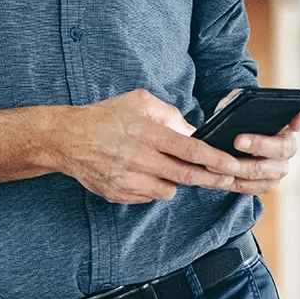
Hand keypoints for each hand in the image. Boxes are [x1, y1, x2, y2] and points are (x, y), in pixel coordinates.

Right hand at [60, 89, 242, 204]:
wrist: (68, 139)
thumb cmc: (106, 117)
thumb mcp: (137, 102)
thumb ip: (168, 113)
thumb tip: (192, 130)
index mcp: (147, 133)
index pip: (189, 149)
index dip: (214, 159)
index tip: (232, 164)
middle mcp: (140, 158)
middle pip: (185, 175)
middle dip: (211, 179)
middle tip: (228, 179)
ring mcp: (129, 180)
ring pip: (169, 189)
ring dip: (177, 181)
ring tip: (169, 168)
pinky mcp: (119, 194)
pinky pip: (149, 197)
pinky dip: (155, 187)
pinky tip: (146, 174)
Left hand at [226, 108, 299, 195]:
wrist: (231, 142)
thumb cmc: (237, 120)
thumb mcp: (236, 105)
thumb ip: (236, 101)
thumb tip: (230, 106)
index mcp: (285, 126)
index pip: (297, 121)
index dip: (298, 121)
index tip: (294, 121)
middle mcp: (287, 149)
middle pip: (280, 150)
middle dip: (259, 145)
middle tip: (237, 141)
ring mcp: (278, 170)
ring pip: (264, 173)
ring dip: (241, 169)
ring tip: (220, 164)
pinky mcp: (266, 185)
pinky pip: (252, 189)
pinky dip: (233, 183)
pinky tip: (217, 177)